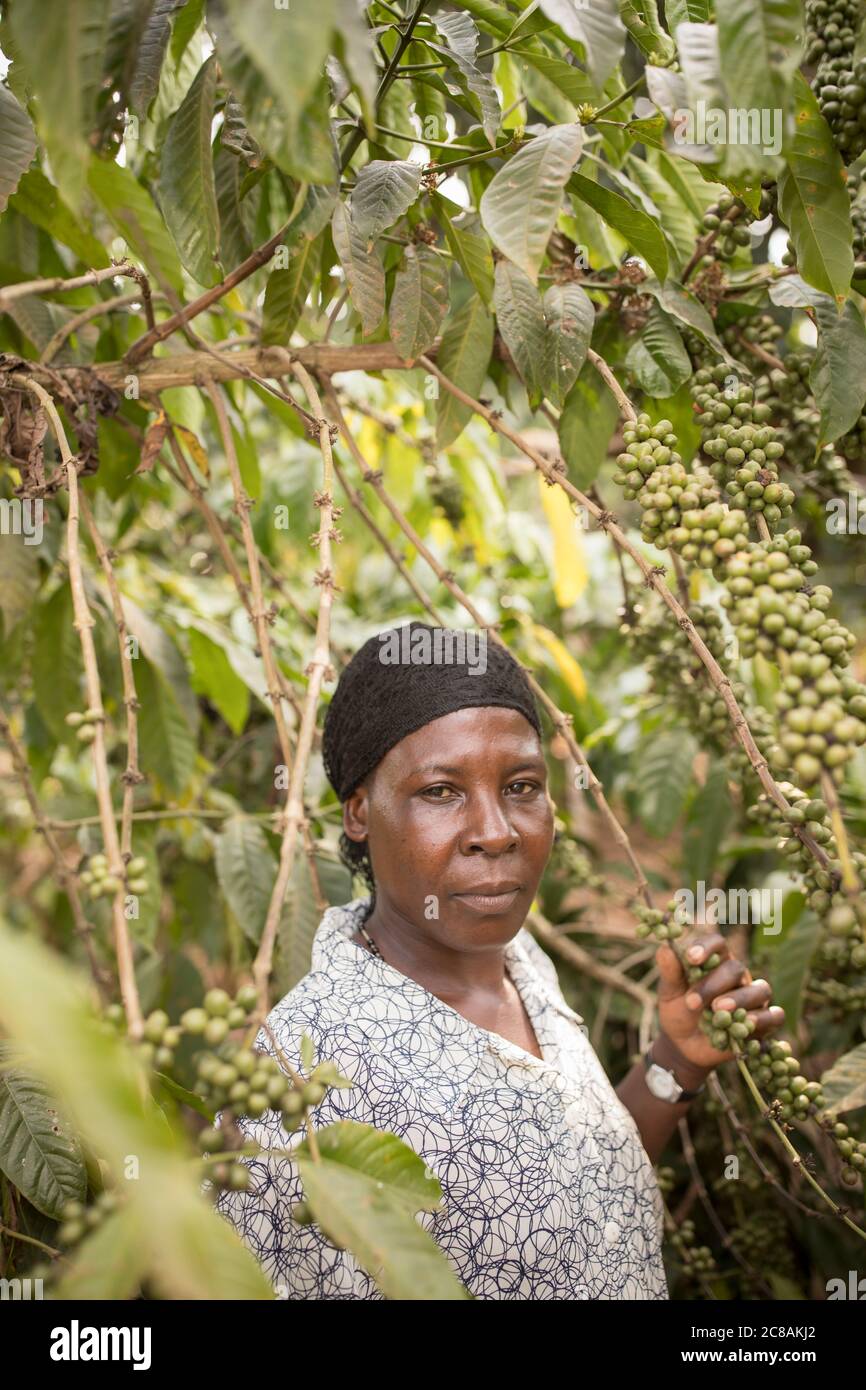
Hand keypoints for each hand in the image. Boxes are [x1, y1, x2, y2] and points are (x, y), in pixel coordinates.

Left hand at [654, 930, 785, 1075]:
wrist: (684, 1046)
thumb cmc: (678, 1012)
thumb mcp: (669, 993)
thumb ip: (670, 972)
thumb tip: (664, 948)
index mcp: (715, 961)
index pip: (717, 943)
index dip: (706, 947)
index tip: (691, 958)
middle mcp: (737, 976)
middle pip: (735, 969)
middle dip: (713, 984)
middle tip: (692, 1002)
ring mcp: (752, 998)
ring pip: (759, 989)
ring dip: (738, 999)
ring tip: (717, 1009)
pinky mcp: (762, 1022)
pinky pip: (774, 1016)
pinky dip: (764, 1019)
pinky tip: (746, 1024)